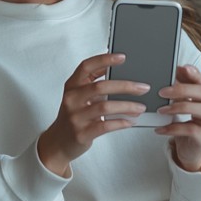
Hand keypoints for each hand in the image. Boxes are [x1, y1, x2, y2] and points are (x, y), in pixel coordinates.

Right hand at [38, 53, 149, 176]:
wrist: (58, 142)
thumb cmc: (73, 117)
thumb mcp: (78, 96)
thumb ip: (93, 83)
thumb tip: (115, 70)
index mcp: (71, 86)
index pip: (86, 67)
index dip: (104, 60)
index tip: (122, 57)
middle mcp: (72, 99)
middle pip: (101, 86)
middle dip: (125, 86)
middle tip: (142, 88)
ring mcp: (75, 117)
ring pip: (105, 107)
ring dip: (127, 106)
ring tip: (140, 107)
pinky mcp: (82, 133)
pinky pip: (105, 126)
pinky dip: (121, 122)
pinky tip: (130, 121)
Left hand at [155, 65, 200, 172]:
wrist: (193, 149)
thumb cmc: (189, 123)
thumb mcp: (185, 104)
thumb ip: (182, 89)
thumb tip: (176, 70)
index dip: (194, 74)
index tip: (182, 68)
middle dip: (184, 90)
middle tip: (163, 92)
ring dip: (180, 107)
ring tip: (161, 110)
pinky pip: (191, 131)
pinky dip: (174, 128)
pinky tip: (160, 129)